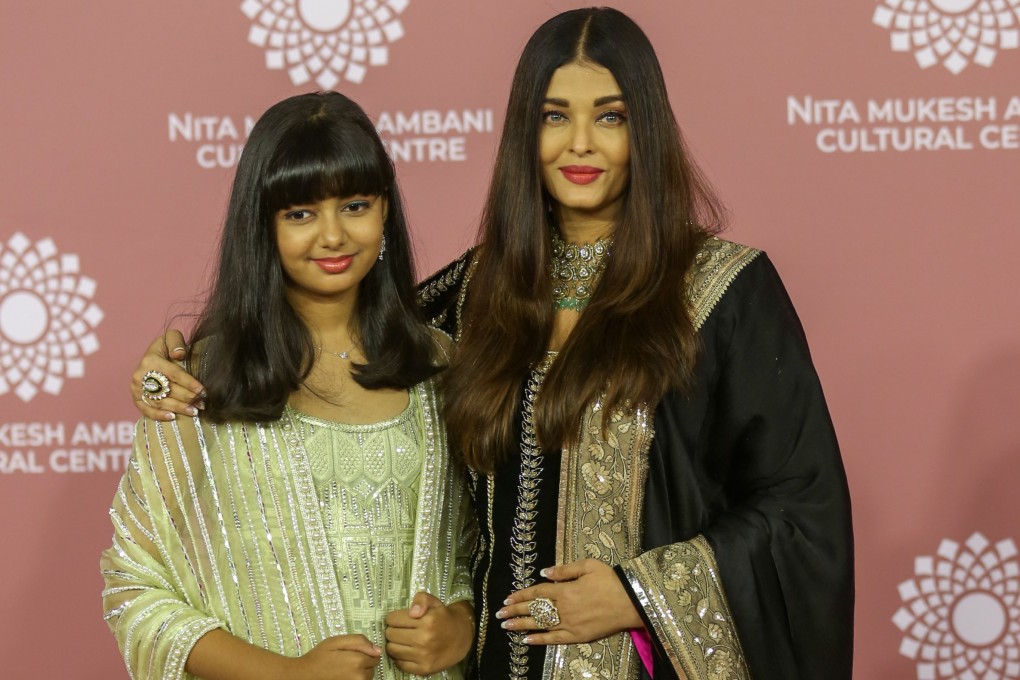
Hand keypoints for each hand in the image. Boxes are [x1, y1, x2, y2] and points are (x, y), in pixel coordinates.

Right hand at [131, 329, 204, 420]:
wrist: (153, 356)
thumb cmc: (167, 348)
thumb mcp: (171, 337)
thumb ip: (176, 342)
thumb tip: (180, 354)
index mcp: (151, 360)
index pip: (174, 374)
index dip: (190, 383)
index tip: (203, 391)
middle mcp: (141, 375)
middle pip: (168, 390)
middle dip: (188, 398)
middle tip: (202, 403)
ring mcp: (137, 388)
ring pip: (159, 401)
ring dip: (178, 408)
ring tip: (194, 411)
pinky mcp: (136, 398)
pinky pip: (146, 409)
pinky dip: (158, 415)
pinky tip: (172, 417)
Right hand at [289, 634, 380, 679]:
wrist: (304, 676)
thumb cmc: (319, 657)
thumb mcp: (337, 641)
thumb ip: (359, 641)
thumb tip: (377, 649)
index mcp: (359, 661)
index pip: (376, 656)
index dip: (365, 652)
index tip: (352, 652)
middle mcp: (360, 677)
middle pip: (372, 667)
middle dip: (364, 662)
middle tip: (346, 660)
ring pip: (367, 677)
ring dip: (360, 672)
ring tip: (344, 668)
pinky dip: (355, 679)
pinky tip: (343, 676)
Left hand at [385, 592, 473, 674]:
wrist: (461, 637)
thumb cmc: (443, 617)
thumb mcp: (434, 602)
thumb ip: (421, 599)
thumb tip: (412, 612)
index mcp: (427, 621)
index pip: (393, 619)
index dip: (394, 618)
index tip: (399, 619)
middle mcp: (424, 639)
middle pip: (390, 634)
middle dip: (392, 630)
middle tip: (401, 630)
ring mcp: (423, 656)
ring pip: (392, 649)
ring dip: (394, 644)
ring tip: (402, 640)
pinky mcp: (423, 669)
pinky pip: (400, 664)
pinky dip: (399, 657)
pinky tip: (406, 651)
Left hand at [497, 559, 643, 644]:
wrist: (631, 602)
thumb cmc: (611, 580)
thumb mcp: (588, 566)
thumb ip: (564, 570)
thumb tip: (543, 572)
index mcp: (565, 590)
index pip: (537, 592)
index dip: (521, 595)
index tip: (507, 598)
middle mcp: (563, 608)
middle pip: (534, 609)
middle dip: (515, 611)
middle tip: (499, 613)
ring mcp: (570, 624)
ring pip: (541, 625)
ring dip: (521, 625)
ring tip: (506, 626)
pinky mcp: (578, 636)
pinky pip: (555, 639)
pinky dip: (540, 640)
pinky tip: (527, 640)